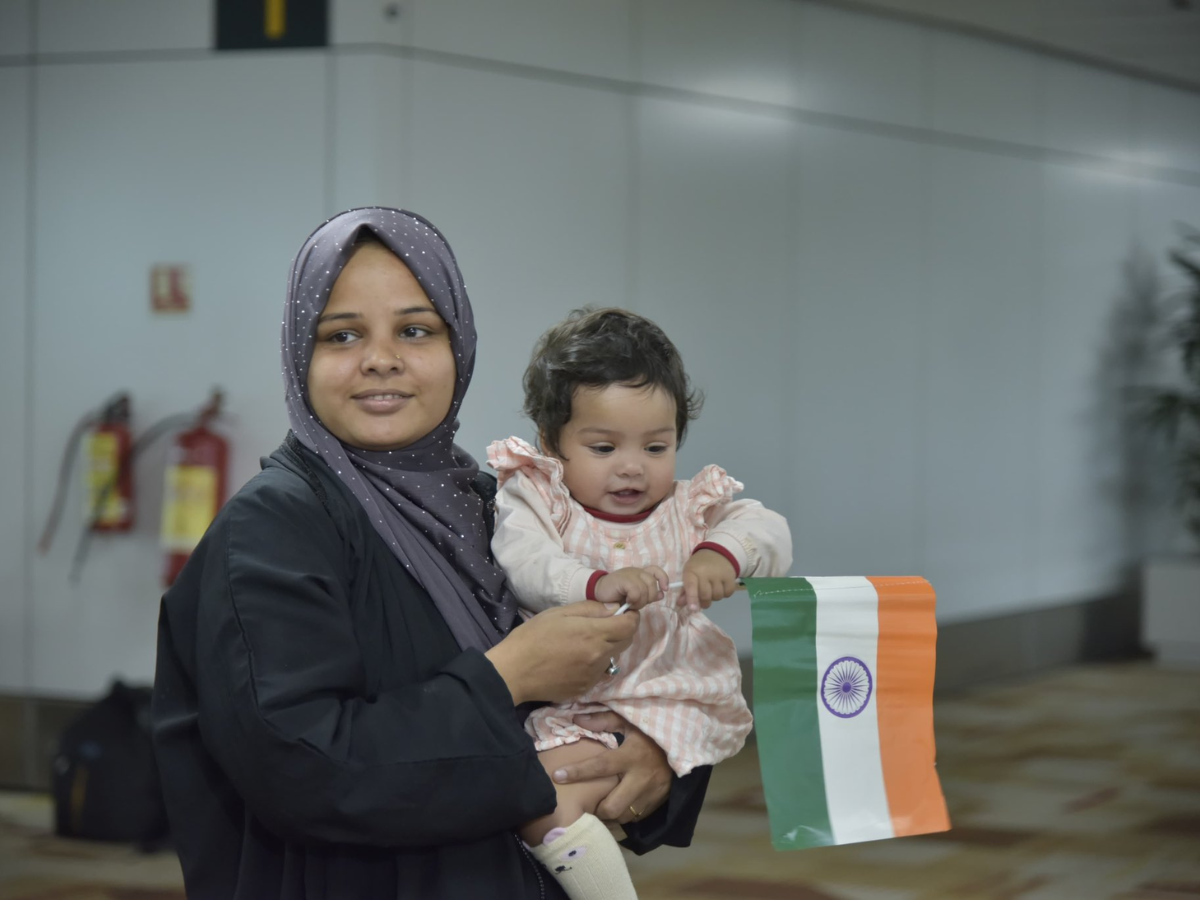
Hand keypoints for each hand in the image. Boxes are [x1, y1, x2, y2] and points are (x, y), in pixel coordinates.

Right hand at [484, 603, 637, 704]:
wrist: (513, 673)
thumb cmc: (532, 637)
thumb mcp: (558, 613)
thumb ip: (590, 609)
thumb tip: (614, 608)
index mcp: (593, 635)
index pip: (630, 625)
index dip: (630, 615)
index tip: (622, 611)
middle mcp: (598, 657)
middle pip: (626, 641)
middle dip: (621, 630)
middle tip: (602, 624)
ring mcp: (593, 676)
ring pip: (612, 657)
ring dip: (606, 648)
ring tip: (582, 643)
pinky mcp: (585, 689)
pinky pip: (598, 672)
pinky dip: (593, 663)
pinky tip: (573, 659)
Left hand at [552, 711, 671, 825]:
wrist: (685, 739)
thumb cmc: (651, 728)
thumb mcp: (629, 719)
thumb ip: (603, 720)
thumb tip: (576, 718)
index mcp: (632, 755)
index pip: (600, 766)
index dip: (578, 772)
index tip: (557, 776)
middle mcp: (642, 778)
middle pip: (612, 806)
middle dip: (596, 808)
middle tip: (587, 802)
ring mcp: (653, 793)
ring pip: (624, 816)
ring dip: (610, 813)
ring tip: (601, 805)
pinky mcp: (660, 801)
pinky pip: (637, 817)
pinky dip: (625, 814)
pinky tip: (620, 805)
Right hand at [594, 566, 668, 609]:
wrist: (598, 592)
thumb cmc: (616, 596)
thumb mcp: (635, 596)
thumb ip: (647, 594)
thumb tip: (661, 594)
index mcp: (640, 574)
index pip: (656, 570)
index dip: (663, 579)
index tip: (664, 590)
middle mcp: (636, 571)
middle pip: (652, 583)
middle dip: (649, 597)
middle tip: (638, 603)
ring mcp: (629, 574)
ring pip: (645, 589)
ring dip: (640, 601)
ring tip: (631, 604)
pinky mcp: (623, 579)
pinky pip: (636, 591)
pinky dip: (634, 600)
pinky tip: (627, 601)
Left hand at [680, 549, 737, 610]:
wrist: (717, 552)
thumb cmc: (699, 566)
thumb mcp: (689, 574)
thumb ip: (685, 590)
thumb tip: (680, 604)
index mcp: (692, 571)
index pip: (691, 586)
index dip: (692, 598)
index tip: (693, 609)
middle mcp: (706, 572)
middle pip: (705, 596)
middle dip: (703, 602)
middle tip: (703, 600)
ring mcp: (719, 574)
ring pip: (717, 596)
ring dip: (714, 598)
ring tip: (712, 590)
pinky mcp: (731, 577)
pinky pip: (727, 594)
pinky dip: (724, 594)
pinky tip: (721, 587)